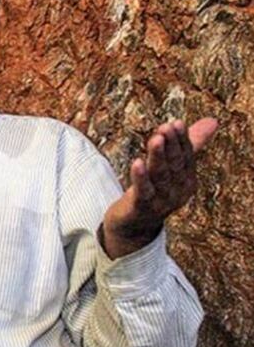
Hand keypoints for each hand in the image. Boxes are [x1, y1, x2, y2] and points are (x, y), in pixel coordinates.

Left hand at [102, 117, 217, 257]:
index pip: (187, 157)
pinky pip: (143, 192)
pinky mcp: (141, 208)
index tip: (176, 123)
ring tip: (155, 139)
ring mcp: (160, 201)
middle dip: (171, 145)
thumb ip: (189, 145)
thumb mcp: (172, 168)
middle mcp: (177, 191)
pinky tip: (137, 162)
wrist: (134, 225)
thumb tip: (212, 121)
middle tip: (166, 127)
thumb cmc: (154, 191)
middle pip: (175, 165)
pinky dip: (140, 177)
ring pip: (160, 176)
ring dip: (158, 157)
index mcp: (187, 180)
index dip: (181, 140)